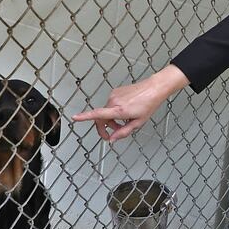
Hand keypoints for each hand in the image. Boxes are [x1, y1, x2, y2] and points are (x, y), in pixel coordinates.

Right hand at [71, 64, 189, 141]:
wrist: (154, 88)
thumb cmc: (148, 104)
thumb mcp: (138, 123)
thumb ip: (123, 132)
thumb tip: (112, 139)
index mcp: (119, 110)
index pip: (98, 114)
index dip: (85, 117)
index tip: (74, 118)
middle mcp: (114, 101)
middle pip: (101, 117)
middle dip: (105, 127)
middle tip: (112, 135)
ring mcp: (114, 95)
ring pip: (106, 111)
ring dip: (111, 119)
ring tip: (125, 122)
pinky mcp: (116, 91)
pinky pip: (111, 104)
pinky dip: (115, 111)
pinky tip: (126, 111)